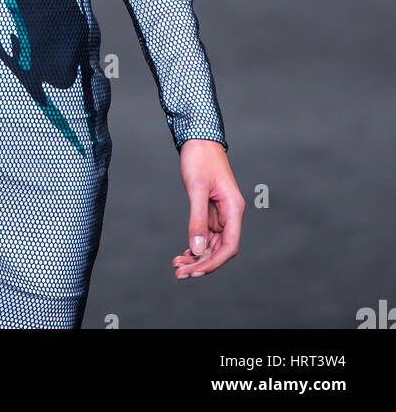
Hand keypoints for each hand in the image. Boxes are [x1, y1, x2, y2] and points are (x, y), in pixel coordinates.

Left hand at [173, 139, 243, 278]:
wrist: (197, 138)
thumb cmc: (200, 158)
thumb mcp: (196, 188)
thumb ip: (198, 219)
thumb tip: (197, 249)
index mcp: (233, 208)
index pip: (229, 245)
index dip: (214, 262)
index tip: (195, 271)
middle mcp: (230, 214)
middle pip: (220, 249)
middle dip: (201, 263)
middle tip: (179, 273)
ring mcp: (221, 213)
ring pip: (212, 244)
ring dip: (197, 257)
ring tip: (177, 266)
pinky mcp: (211, 210)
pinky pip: (206, 234)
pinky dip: (195, 245)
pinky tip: (183, 254)